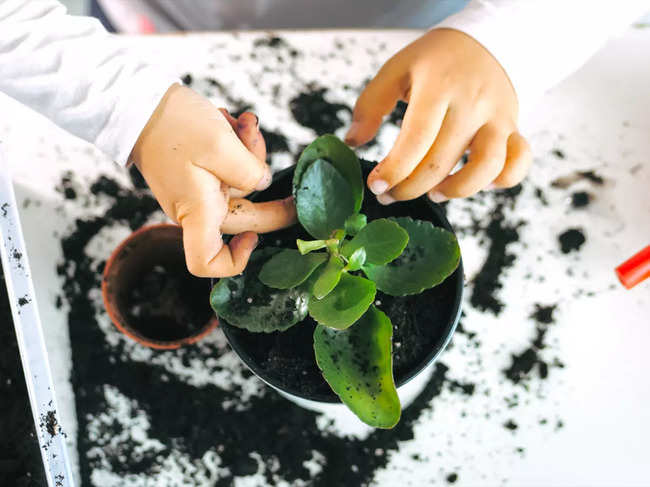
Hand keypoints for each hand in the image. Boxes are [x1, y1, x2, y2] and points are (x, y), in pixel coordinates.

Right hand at [130, 83, 295, 276]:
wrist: (138, 100)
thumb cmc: (174, 125)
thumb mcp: (220, 145)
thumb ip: (250, 172)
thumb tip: (264, 183)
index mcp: (197, 211)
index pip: (207, 263)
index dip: (235, 261)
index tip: (254, 237)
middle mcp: (196, 208)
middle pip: (244, 215)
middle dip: (263, 182)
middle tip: (278, 162)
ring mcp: (197, 190)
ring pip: (241, 183)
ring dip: (250, 152)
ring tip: (244, 124)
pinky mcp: (197, 172)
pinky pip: (228, 167)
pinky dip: (237, 146)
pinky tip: (234, 122)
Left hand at [345, 28, 531, 203]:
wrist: (486, 41)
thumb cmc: (435, 61)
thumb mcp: (397, 68)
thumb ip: (370, 104)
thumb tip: (353, 142)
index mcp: (439, 86)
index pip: (415, 140)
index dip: (394, 170)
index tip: (376, 186)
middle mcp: (472, 103)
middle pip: (442, 161)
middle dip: (410, 187)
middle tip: (390, 194)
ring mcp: (498, 117)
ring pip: (487, 167)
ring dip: (456, 190)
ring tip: (434, 193)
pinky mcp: (514, 128)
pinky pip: (518, 163)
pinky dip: (503, 181)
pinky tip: (479, 184)